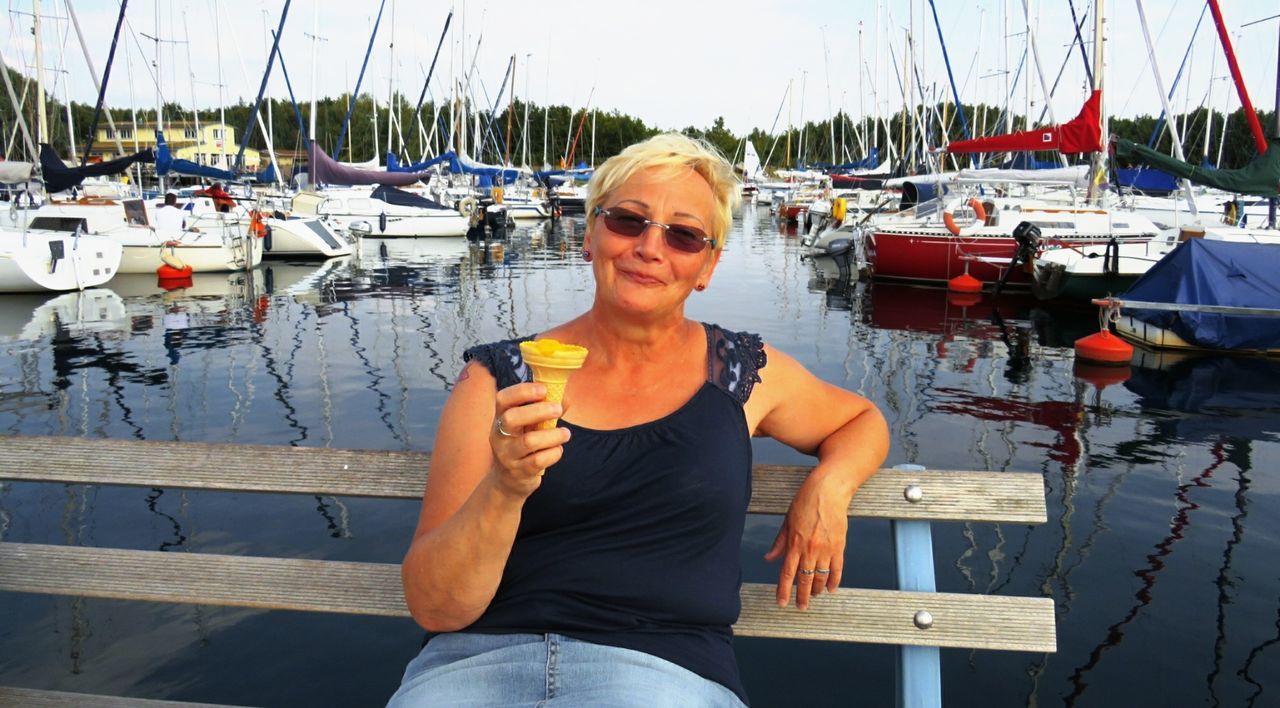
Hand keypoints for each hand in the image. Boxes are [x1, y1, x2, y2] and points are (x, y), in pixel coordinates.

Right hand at [489, 382, 570, 495]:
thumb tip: (566, 398)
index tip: (543, 389)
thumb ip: (546, 411)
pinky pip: (537, 461)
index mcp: (500, 418)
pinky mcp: (518, 472)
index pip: (503, 399)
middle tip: (557, 409)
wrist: (508, 481)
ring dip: (552, 435)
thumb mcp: (528, 426)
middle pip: (511, 418)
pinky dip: (553, 453)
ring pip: (528, 441)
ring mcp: (507, 455)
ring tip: (565, 433)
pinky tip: (558, 450)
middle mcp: (499, 436)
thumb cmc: (523, 444)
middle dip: (538, 411)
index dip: (522, 391)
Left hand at [763, 471, 850, 609]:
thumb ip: (780, 542)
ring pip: (821, 577)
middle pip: (805, 579)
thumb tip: (769, 558)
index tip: (782, 603)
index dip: (784, 590)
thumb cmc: (806, 501)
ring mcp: (826, 548)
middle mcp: (810, 549)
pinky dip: (835, 581)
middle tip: (801, 607)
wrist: (829, 490)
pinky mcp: (839, 545)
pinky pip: (837, 569)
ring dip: (817, 589)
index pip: (787, 573)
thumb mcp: (787, 520)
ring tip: (814, 596)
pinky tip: (831, 588)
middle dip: (802, 596)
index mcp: (794, 543)